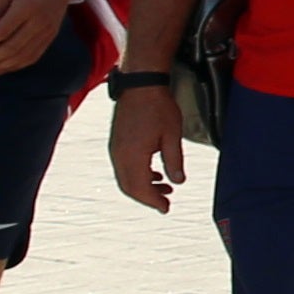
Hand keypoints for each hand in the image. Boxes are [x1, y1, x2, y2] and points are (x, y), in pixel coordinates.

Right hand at [109, 84, 187, 211]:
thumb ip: (174, 161)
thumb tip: (177, 181)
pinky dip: (137, 175)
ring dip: (143, 186)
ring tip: (164, 187)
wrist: (140, 84)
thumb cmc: (157, 106)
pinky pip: (123, 167)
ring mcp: (116, 148)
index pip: (141, 188)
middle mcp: (120, 155)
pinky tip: (153, 173)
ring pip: (125, 178)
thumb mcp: (172, 136)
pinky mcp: (117, 142)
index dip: (153, 201)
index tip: (166, 208)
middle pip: (130, 187)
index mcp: (133, 155)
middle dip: (147, 198)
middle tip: (165, 202)